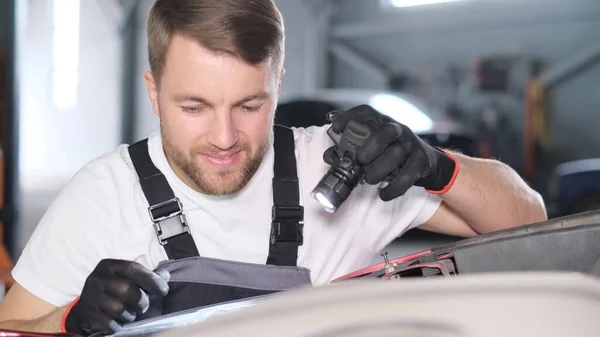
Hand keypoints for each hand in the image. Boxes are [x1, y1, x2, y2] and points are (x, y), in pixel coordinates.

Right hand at [63, 259, 169, 335]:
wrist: (87, 309)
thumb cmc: (114, 292)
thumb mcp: (129, 279)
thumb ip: (148, 277)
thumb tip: (165, 275)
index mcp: (110, 266)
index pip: (133, 269)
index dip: (151, 280)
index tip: (163, 291)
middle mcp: (98, 278)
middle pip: (128, 290)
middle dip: (141, 301)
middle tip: (143, 306)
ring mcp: (90, 296)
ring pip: (119, 308)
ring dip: (130, 315)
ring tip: (129, 313)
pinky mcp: (87, 313)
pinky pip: (110, 323)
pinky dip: (118, 325)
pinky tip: (118, 321)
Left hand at [323, 105, 458, 200]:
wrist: (427, 163)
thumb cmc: (391, 154)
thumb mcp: (374, 147)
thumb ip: (352, 150)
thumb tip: (329, 156)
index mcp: (382, 123)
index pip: (367, 112)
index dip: (350, 117)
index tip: (336, 128)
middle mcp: (398, 129)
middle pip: (386, 131)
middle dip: (371, 147)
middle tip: (360, 161)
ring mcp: (411, 144)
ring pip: (397, 153)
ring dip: (380, 169)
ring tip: (369, 180)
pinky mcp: (421, 161)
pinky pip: (408, 175)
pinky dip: (394, 188)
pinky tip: (383, 194)